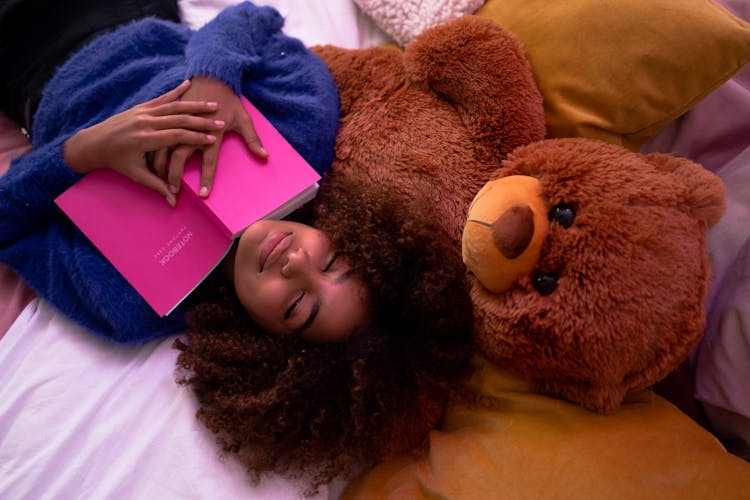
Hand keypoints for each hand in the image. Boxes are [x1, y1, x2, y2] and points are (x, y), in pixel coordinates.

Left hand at [63, 80, 223, 204]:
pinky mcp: (141, 107)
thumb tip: (174, 202)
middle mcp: (145, 122)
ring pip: (173, 106)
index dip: (196, 138)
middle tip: (219, 121)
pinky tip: (188, 83)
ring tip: (212, 105)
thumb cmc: (117, 161)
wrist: (94, 143)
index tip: (213, 139)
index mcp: (145, 139)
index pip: (176, 136)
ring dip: (195, 105)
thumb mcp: (137, 175)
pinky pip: (162, 98)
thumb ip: (157, 186)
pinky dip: (176, 91)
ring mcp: (143, 112)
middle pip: (179, 119)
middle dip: (201, 121)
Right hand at [152, 76, 267, 197]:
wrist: (212, 75)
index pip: (209, 161)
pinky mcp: (169, 118)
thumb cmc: (229, 100)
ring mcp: (178, 123)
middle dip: (174, 175)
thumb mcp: (243, 119)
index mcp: (212, 132)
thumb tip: (265, 156)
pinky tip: (148, 160)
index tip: (203, 194)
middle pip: (179, 156)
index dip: (207, 178)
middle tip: (172, 191)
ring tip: (157, 179)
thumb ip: (253, 140)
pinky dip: (153, 149)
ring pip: (163, 147)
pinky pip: (157, 136)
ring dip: (159, 164)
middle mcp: (193, 129)